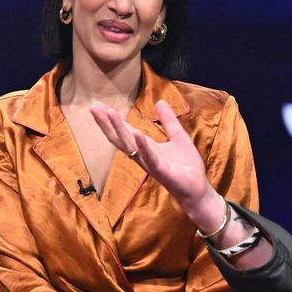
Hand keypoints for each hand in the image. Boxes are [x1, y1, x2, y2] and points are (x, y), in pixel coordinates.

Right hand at [90, 101, 212, 211]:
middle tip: (94, 107)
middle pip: (119, 138)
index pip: (124, 131)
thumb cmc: (186, 167)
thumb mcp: (178, 136)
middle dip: (106, 123)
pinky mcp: (161, 171)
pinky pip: (150, 158)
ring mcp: (150, 164)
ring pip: (130, 146)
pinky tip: (137, 133)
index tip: (97, 105)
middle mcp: (142, 155)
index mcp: (145, 147)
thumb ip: (168, 120)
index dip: (111, 119)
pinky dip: (143, 146)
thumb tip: (160, 101)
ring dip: (120, 129)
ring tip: (110, 112)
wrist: (198, 190)